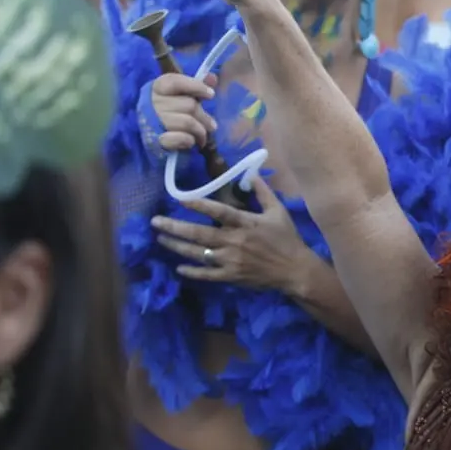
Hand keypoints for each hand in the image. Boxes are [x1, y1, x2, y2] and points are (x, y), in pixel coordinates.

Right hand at [152, 72, 218, 152]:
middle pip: (189, 105)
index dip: (196, 86)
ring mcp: (153, 122)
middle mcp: (153, 103)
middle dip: (204, 116)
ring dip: (200, 131)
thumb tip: (212, 77)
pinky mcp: (157, 140)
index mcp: (158, 88)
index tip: (211, 94)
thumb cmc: (171, 111)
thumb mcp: (182, 95)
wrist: (152, 135)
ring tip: (203, 135)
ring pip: (188, 122)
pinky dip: (189, 140)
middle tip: (211, 125)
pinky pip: (180, 138)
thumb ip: (197, 85)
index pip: (175, 82)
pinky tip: (192, 141)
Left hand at [152, 177, 315, 291]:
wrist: (295, 270)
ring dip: (177, 246)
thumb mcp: (278, 211)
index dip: (199, 204)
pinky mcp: (230, 276)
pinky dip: (191, 272)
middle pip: (199, 234)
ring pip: (197, 253)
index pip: (219, 212)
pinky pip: (206, 274)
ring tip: (161, 239)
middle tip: (155, 222)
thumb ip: (263, 191)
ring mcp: (230, 261)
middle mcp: (234, 241)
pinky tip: (179, 268)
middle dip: (175, 227)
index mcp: (246, 223)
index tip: (180, 198)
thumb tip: (250, 172)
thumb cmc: (287, 238)